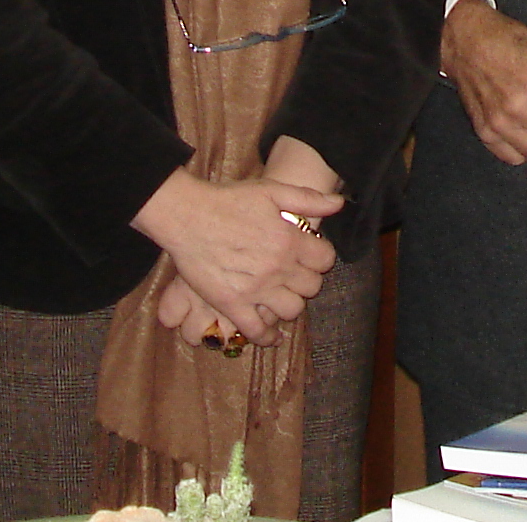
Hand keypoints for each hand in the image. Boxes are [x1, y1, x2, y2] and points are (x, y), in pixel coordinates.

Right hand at [130, 168, 339, 347]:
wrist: (187, 215)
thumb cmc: (228, 200)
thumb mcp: (271, 190)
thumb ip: (307, 198)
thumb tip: (338, 204)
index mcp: (290, 240)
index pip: (326, 260)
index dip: (321, 257)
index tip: (311, 254)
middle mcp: (278, 267)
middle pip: (311, 287)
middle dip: (307, 280)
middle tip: (294, 274)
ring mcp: (256, 289)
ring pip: (291, 311)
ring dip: (290, 304)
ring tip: (281, 296)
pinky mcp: (232, 304)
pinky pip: (257, 331)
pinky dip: (267, 337)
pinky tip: (271, 335)